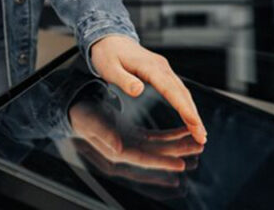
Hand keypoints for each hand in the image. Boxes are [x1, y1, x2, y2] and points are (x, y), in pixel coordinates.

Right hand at [69, 99, 201, 192]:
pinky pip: (157, 137)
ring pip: (160, 145)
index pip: (143, 159)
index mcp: (116, 150)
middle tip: (198, 148)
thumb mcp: (91, 124)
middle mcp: (128, 149)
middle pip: (157, 154)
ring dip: (179, 144)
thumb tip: (118, 150)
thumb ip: (105, 137)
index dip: (162, 162)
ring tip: (196, 142)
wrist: (76, 109)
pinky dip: (171, 134)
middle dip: (178, 152)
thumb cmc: (81, 116)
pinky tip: (183, 131)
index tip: (180, 164)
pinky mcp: (135, 134)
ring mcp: (133, 142)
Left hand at [89, 35, 206, 143]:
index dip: (184, 108)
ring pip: (183, 92)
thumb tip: (138, 90)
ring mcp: (163, 69)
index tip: (194, 123)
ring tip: (200, 131)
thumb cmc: (107, 54)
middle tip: (202, 136)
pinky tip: (189, 116)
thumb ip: (123, 80)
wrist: (109, 39)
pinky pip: (178, 89)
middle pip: (182, 93)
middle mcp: (161, 67)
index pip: (171, 90)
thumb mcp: (109, 68)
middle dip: (194, 115)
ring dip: (193, 111)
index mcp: (150, 67)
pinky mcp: (162, 72)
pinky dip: (186, 104)